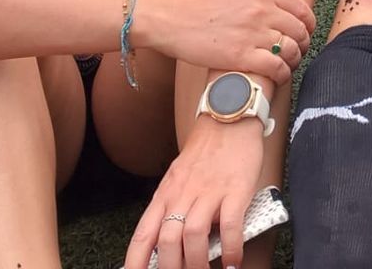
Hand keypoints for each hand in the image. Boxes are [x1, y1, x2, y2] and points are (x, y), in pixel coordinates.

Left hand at [126, 118, 265, 268]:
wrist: (228, 117)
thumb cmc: (205, 151)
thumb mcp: (178, 178)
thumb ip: (172, 206)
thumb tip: (168, 243)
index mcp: (165, 194)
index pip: (143, 235)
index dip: (136, 262)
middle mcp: (183, 194)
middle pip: (167, 240)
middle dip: (171, 268)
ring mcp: (209, 191)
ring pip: (193, 235)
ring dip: (197, 263)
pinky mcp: (235, 189)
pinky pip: (230, 225)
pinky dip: (231, 248)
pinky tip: (233, 261)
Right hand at [143, 0, 313, 87]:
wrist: (173, 16)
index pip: (301, 9)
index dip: (309, 23)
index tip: (306, 31)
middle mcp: (262, 11)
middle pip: (299, 31)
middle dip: (304, 42)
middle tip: (298, 50)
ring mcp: (253, 34)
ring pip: (291, 50)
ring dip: (295, 59)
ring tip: (289, 64)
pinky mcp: (241, 57)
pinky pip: (275, 68)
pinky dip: (283, 74)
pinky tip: (279, 75)